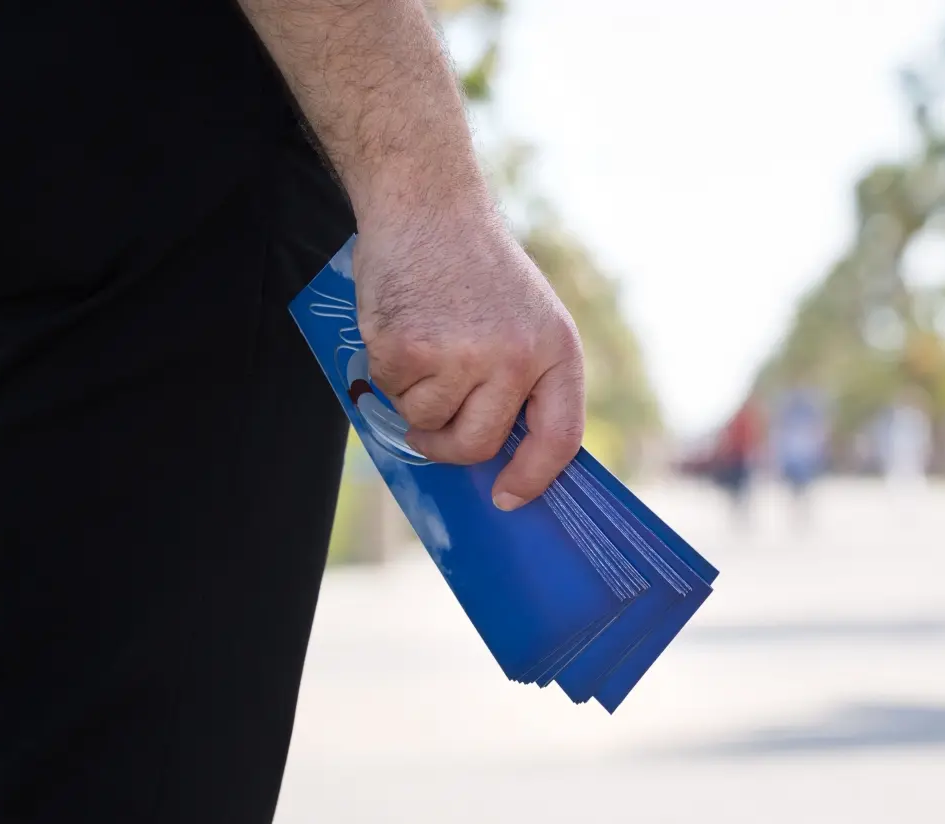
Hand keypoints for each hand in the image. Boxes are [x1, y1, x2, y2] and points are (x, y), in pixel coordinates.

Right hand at [352, 208, 584, 509]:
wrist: (427, 205)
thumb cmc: (474, 268)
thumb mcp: (526, 316)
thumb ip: (522, 379)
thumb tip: (499, 452)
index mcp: (554, 349)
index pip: (558, 437)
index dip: (533, 477)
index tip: (509, 497)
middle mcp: (514, 357)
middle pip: (478, 445)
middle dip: (448, 447)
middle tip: (432, 429)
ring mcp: (461, 356)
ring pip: (427, 424)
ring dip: (413, 399)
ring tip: (422, 344)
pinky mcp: (409, 350)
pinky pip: (390, 394)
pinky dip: (386, 371)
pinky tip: (400, 328)